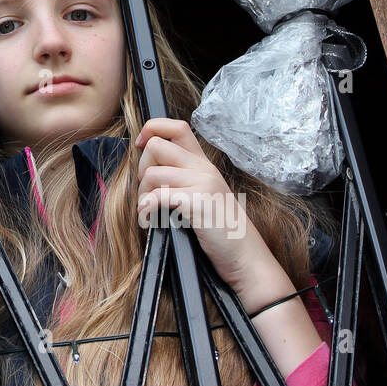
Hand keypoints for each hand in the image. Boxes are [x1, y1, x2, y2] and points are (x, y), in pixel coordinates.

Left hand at [134, 118, 274, 293]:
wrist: (246, 258)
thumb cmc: (221, 231)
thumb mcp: (204, 195)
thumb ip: (182, 177)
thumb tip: (146, 171)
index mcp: (204, 164)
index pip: (176, 127)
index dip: (152, 129)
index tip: (140, 146)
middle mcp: (204, 168)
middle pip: (156, 146)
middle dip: (141, 169)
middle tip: (147, 193)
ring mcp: (203, 184)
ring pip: (152, 174)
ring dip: (142, 195)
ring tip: (150, 212)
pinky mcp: (199, 203)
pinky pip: (158, 196)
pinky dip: (146, 209)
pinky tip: (150, 220)